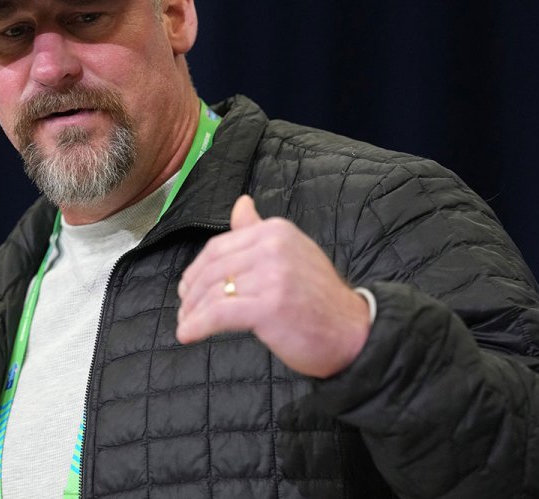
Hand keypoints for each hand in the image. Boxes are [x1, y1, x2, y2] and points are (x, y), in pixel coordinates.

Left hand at [176, 196, 370, 377]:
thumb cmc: (319, 299)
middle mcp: (274, 247)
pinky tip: (188, 335)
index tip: (188, 288)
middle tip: (184, 309)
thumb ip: (259, 231)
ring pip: (214, 290)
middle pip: (213, 267)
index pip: (220, 246)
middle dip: (192, 291)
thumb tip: (240, 203)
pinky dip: (198, 325)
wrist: (354, 333)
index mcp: (277, 231)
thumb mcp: (292, 252)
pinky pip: (220, 313)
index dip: (197, 269)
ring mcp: (272, 276)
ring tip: (187, 325)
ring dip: (193, 311)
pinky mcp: (269, 306)